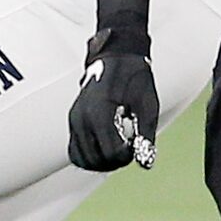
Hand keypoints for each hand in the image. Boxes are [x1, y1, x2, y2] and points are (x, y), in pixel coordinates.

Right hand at [67, 0, 158, 171]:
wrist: (116, 58)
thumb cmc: (134, 78)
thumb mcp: (148, 106)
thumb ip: (145, 135)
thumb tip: (145, 162)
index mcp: (101, 113)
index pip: (111, 153)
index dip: (128, 157)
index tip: (137, 147)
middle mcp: (82, 118)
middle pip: (95, 159)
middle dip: (115, 162)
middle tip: (129, 152)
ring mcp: (74, 119)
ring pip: (81, 158)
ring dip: (101, 162)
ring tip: (117, 152)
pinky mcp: (73, 120)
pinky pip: (74, 149)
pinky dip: (88, 156)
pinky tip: (104, 148)